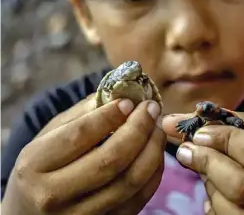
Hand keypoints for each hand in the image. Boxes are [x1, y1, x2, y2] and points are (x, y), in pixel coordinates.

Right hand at [2, 97, 165, 214]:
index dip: (109, 116)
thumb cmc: (41, 169)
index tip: (130, 101)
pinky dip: (154, 172)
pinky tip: (155, 151)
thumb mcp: (47, 138)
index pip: (80, 136)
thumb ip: (80, 116)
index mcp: (36, 166)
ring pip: (130, 181)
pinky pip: (140, 198)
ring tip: (157, 128)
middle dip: (139, 129)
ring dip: (153, 149)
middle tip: (151, 109)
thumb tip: (119, 94)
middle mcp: (54, 196)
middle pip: (111, 160)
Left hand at [162, 112, 243, 214]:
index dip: (218, 142)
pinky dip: (217, 208)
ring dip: (211, 189)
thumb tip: (168, 122)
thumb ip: (218, 123)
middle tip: (187, 152)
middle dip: (206, 166)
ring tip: (207, 171)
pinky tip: (217, 192)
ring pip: (236, 211)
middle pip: (242, 186)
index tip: (197, 135)